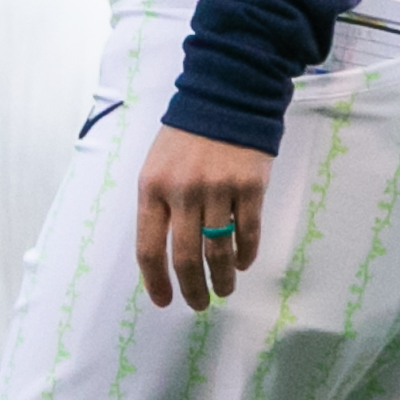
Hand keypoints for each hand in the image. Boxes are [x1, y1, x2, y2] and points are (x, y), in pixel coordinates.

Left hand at [136, 124, 269, 310]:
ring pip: (219, 250)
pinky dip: (246, 254)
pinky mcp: (250, 187)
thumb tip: (163, 256)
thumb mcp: (157, 165)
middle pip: (186, 257)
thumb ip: (159, 206)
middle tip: (199, 304)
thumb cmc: (186, 136)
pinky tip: (243, 263)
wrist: (226, 96)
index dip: (156, 280)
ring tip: (224, 289)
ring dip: (222, 278)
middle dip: (192, 288)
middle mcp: (183, 191)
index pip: (148, 247)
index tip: (164, 301)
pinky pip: (248, 233)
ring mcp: (218, 189)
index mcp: (152, 187)